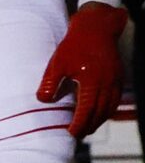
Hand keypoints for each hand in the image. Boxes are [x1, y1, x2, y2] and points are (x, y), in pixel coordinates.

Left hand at [38, 2, 129, 139]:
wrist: (96, 27)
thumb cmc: (75, 45)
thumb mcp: (57, 63)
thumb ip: (50, 83)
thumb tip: (43, 100)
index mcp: (93, 81)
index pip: (87, 110)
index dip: (79, 124)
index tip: (70, 132)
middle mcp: (108, 83)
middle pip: (100, 112)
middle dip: (90, 126)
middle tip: (78, 135)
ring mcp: (115, 80)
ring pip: (110, 107)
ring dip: (100, 120)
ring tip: (88, 129)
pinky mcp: (118, 76)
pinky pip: (116, 98)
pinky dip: (108, 110)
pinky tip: (99, 113)